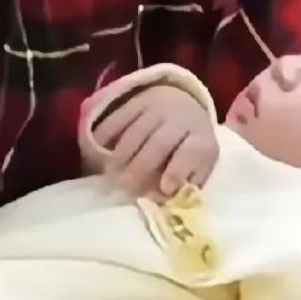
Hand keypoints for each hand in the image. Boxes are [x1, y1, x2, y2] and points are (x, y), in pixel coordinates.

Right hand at [90, 85, 217, 200]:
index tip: (165, 189)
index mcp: (200, 137)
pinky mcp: (137, 100)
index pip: (191, 152)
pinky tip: (99, 150)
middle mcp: (180, 118)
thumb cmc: (189, 144)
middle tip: (127, 187)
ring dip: (121, 155)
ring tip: (111, 173)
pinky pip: (118, 116)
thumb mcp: (200, 163)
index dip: (178, 170)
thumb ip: (189, 182)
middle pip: (160, 143)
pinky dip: (107, 134)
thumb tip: (171, 199)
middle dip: (141, 168)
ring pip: (137, 131)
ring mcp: (157, 107)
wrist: (182, 104)